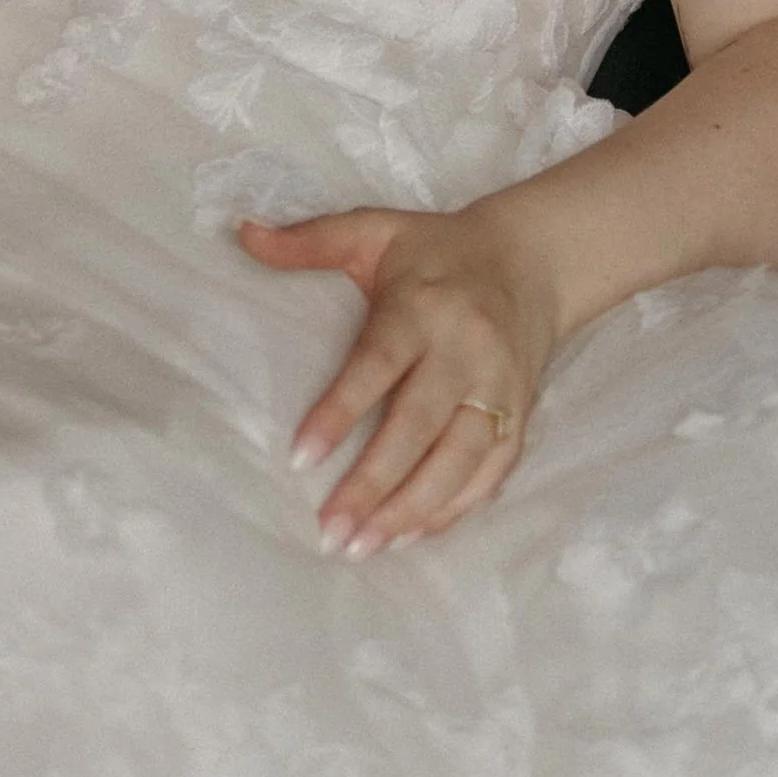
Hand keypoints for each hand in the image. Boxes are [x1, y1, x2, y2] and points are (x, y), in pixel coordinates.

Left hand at [239, 202, 560, 556]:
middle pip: (419, 425)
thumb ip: (310, 239)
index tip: (301, 459)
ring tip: (363, 546)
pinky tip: (412, 535)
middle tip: (329, 532)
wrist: (535, 258)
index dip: (341, 412)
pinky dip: (454, 508)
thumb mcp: (376, 230)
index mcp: (424, 306)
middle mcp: (466, 349)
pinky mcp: (522, 413)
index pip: (379, 365)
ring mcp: (500, 387)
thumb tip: (242, 233)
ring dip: (412, 508)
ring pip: (459, 458)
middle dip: (374, 483)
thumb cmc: (439, 249)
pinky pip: (491, 472)